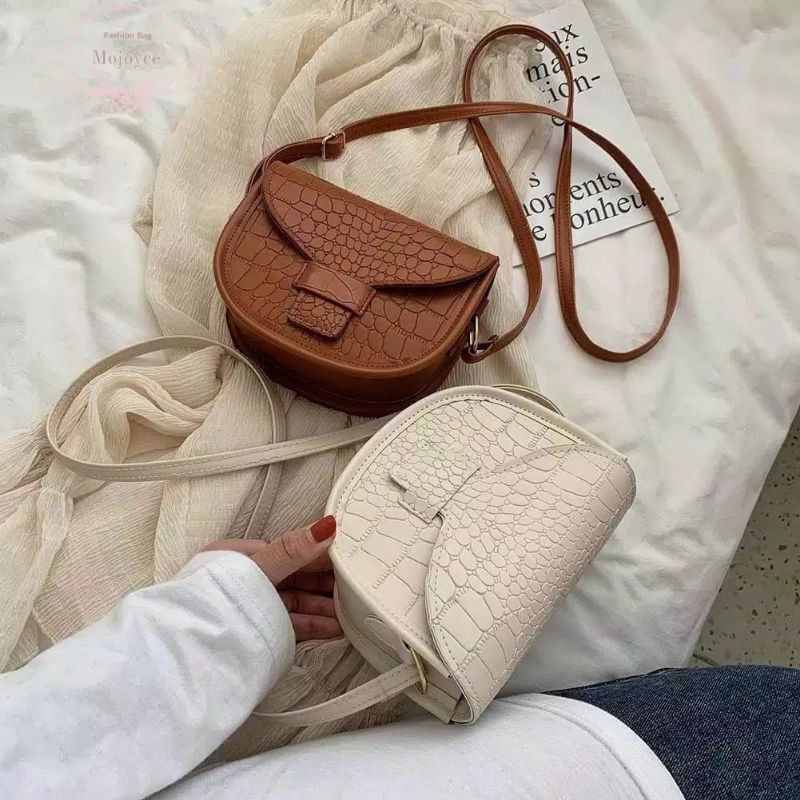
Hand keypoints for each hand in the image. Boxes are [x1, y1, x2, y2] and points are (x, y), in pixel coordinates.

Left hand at [202, 515, 341, 641]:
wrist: (192, 654)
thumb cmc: (219, 602)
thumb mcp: (258, 570)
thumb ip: (292, 550)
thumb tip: (327, 524)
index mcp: (240, 555)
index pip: (289, 549)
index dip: (319, 552)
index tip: (348, 556)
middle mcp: (246, 579)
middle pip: (295, 576)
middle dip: (325, 582)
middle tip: (357, 584)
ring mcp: (253, 606)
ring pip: (296, 600)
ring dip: (323, 605)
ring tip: (351, 611)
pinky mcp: (258, 630)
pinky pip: (290, 622)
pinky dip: (313, 624)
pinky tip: (335, 627)